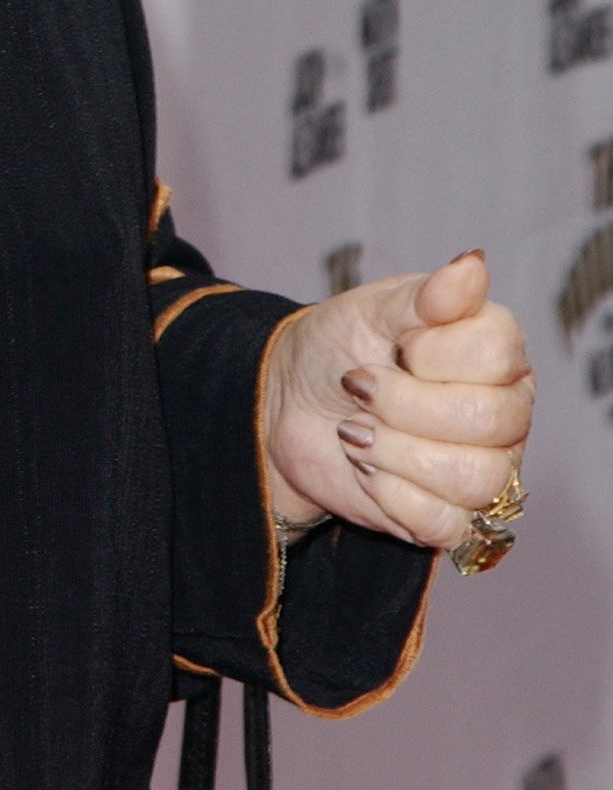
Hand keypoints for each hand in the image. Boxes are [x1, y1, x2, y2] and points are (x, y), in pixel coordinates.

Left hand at [263, 250, 533, 549]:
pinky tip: (367, 471)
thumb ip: (424, 296)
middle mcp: (505, 410)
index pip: (498, 353)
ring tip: (356, 432)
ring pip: (474, 478)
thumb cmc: (333, 350)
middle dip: (404, 406)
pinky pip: (447, 524)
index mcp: (495, 352)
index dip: (432, 353)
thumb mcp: (368, 310)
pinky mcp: (452, 518)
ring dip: (395, 454)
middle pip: (490, 420)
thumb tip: (473, 265)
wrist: (284, 409)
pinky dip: (392, 497)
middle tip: (358, 389)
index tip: (394, 346)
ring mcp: (485, 466)